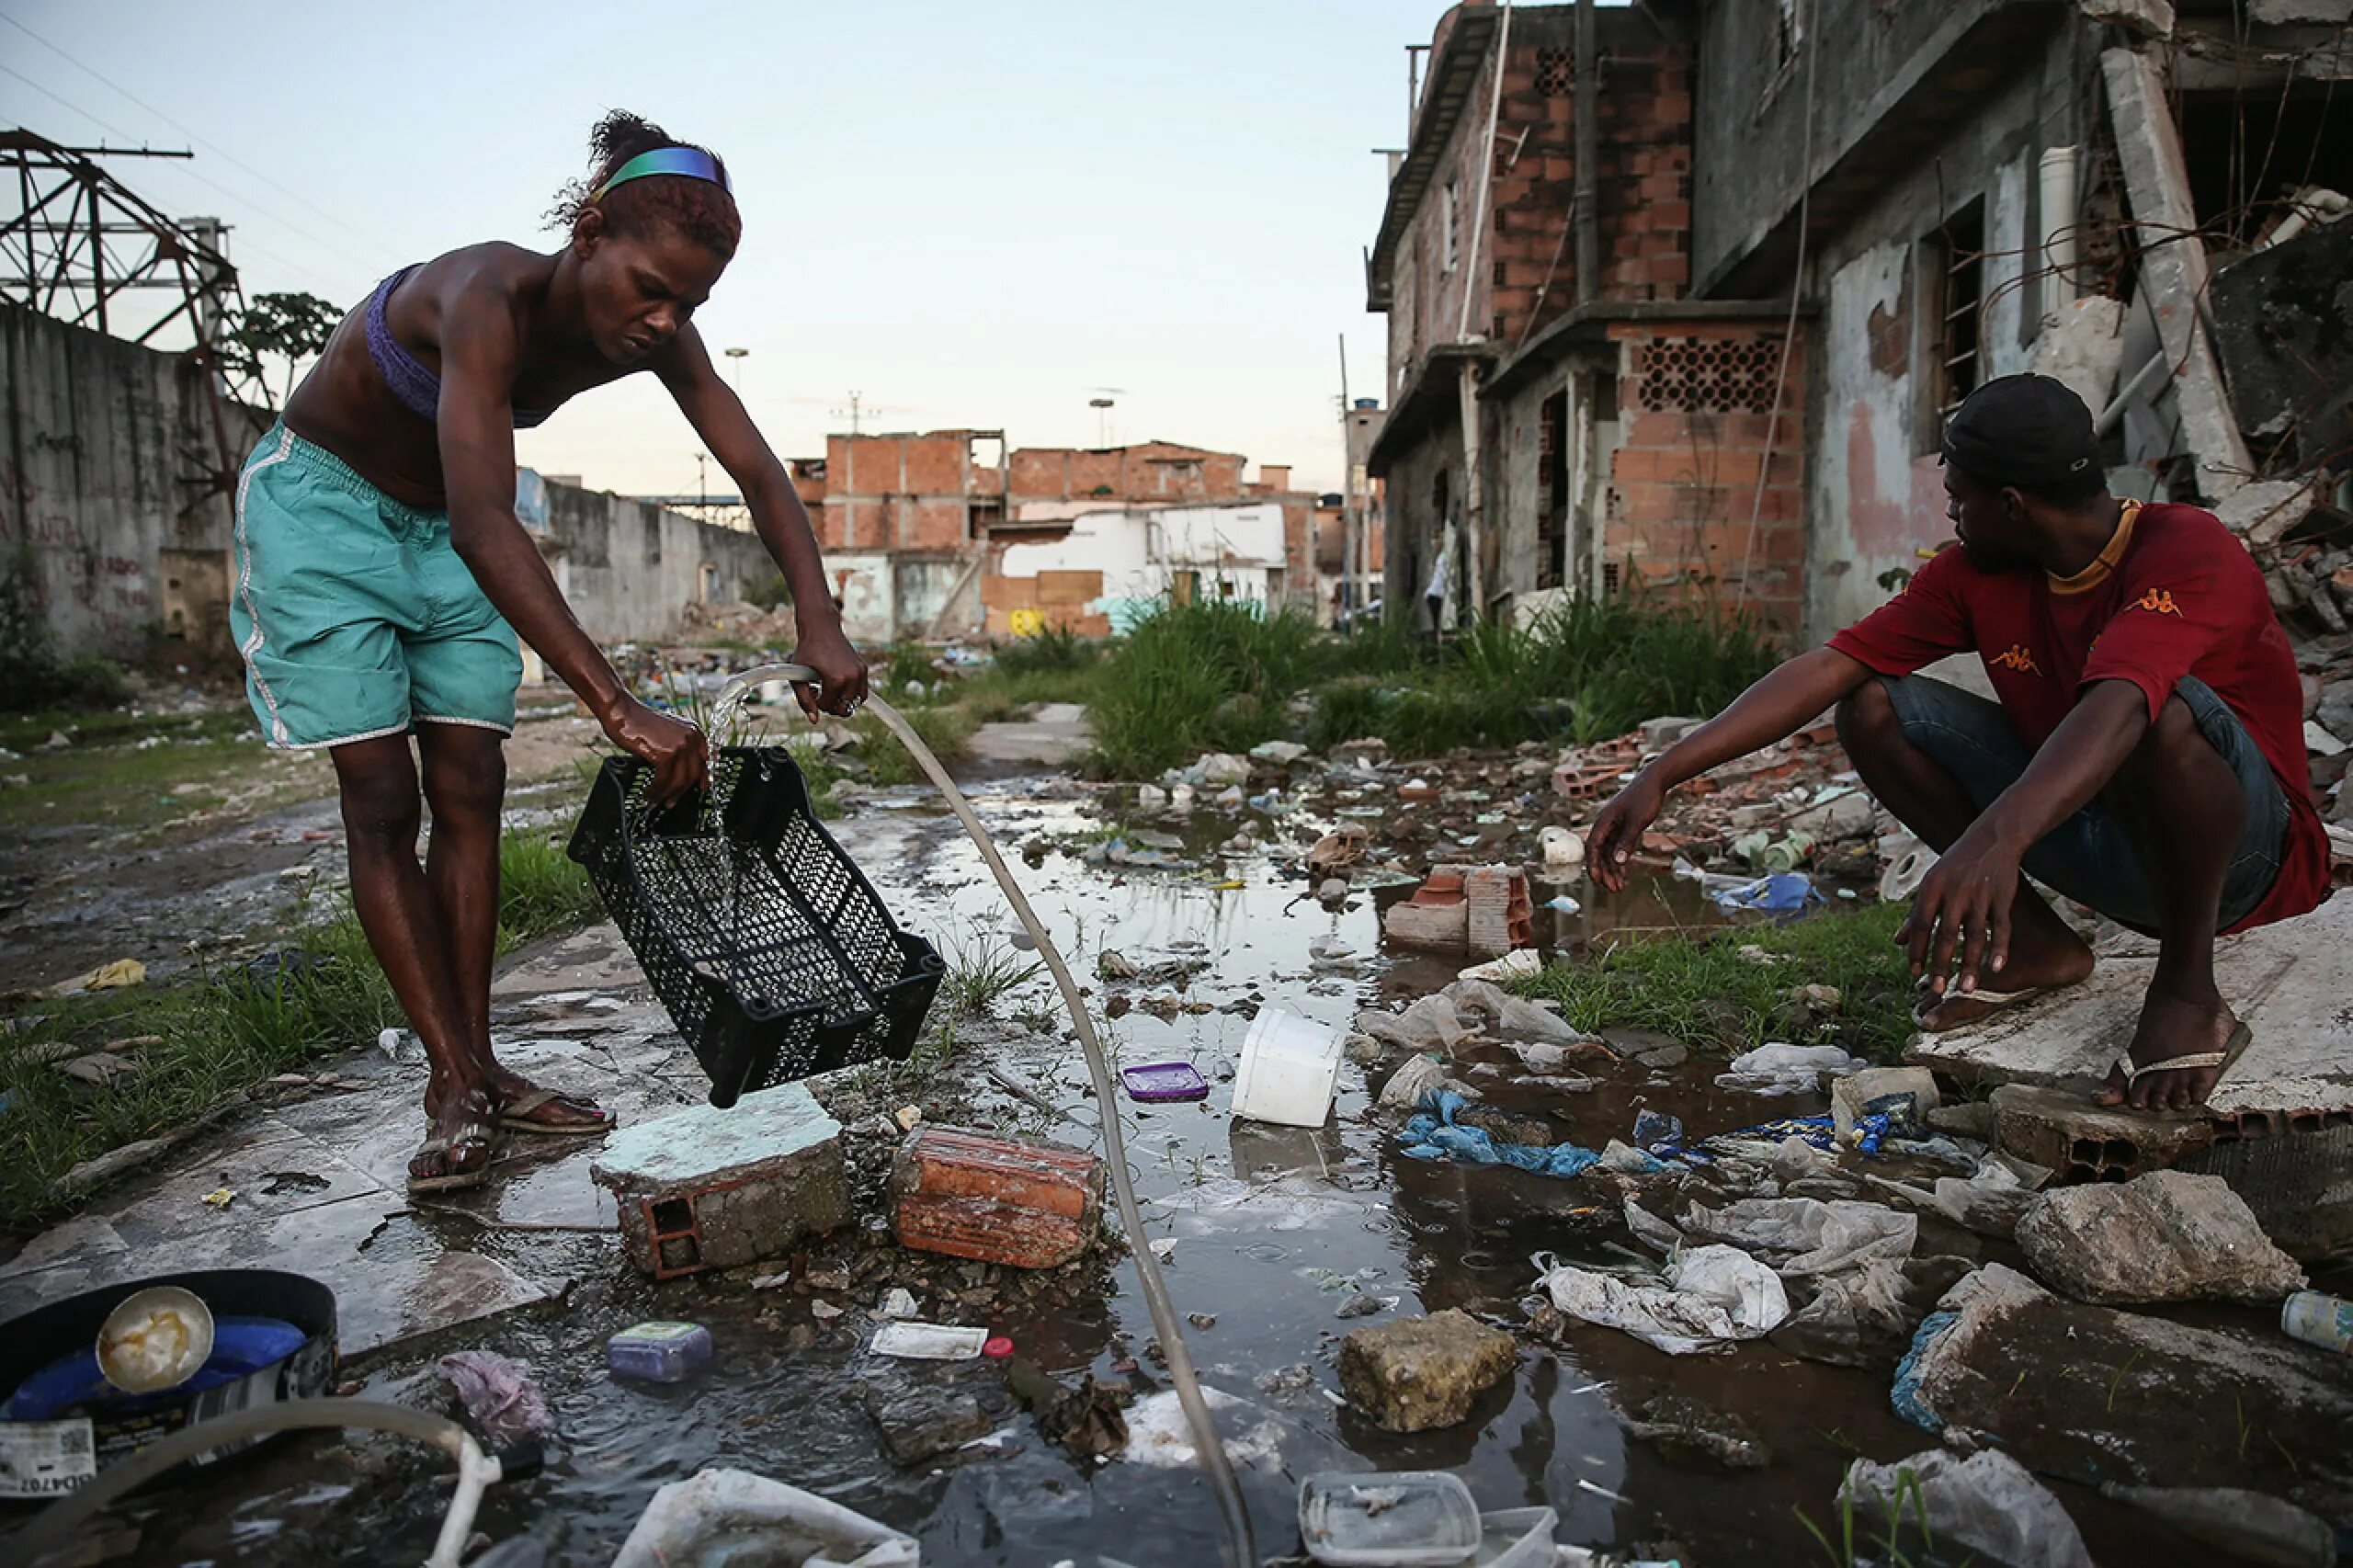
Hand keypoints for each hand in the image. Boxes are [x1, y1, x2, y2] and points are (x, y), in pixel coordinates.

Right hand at [602, 695, 708, 805]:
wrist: (622, 712)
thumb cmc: (640, 722)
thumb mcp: (668, 731)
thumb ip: (679, 746)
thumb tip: (680, 771)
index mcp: (693, 731)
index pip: (706, 759)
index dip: (704, 777)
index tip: (702, 788)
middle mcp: (690, 738)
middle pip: (692, 774)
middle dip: (681, 792)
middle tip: (671, 802)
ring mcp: (679, 746)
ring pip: (678, 781)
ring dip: (666, 794)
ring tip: (655, 799)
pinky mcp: (664, 754)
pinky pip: (663, 780)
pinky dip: (655, 790)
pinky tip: (648, 793)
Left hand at [788, 623, 868, 720]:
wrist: (821, 628)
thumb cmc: (807, 651)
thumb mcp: (797, 677)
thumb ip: (804, 701)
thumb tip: (814, 721)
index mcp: (836, 679)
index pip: (829, 706)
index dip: (817, 703)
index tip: (810, 691)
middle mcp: (852, 677)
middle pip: (845, 707)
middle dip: (832, 704)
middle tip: (820, 693)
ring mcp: (860, 672)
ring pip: (857, 701)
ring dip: (844, 701)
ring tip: (831, 692)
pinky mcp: (863, 667)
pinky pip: (862, 690)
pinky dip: (852, 692)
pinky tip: (838, 684)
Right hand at [1586, 770, 1664, 892]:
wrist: (1655, 780)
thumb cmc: (1645, 797)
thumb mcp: (1637, 822)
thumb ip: (1626, 842)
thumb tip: (1617, 862)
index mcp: (1604, 821)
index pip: (1592, 847)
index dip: (1593, 865)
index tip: (1598, 881)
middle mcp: (1606, 824)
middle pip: (1600, 853)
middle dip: (1605, 872)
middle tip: (1613, 889)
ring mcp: (1614, 825)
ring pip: (1609, 852)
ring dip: (1613, 869)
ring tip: (1619, 886)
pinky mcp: (1624, 826)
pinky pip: (1618, 846)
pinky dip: (1620, 859)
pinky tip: (1624, 872)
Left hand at [1898, 822, 2020, 1001]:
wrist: (1991, 838)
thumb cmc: (1955, 865)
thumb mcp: (1931, 883)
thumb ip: (1915, 913)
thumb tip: (1896, 942)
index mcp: (1932, 887)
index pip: (1920, 924)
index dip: (1916, 949)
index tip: (1913, 973)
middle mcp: (1955, 891)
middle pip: (1945, 934)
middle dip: (1940, 964)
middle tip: (1937, 990)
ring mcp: (1980, 894)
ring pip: (1974, 935)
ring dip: (1970, 964)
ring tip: (1966, 989)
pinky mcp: (2003, 896)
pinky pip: (2001, 926)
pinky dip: (1999, 948)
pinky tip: (1995, 968)